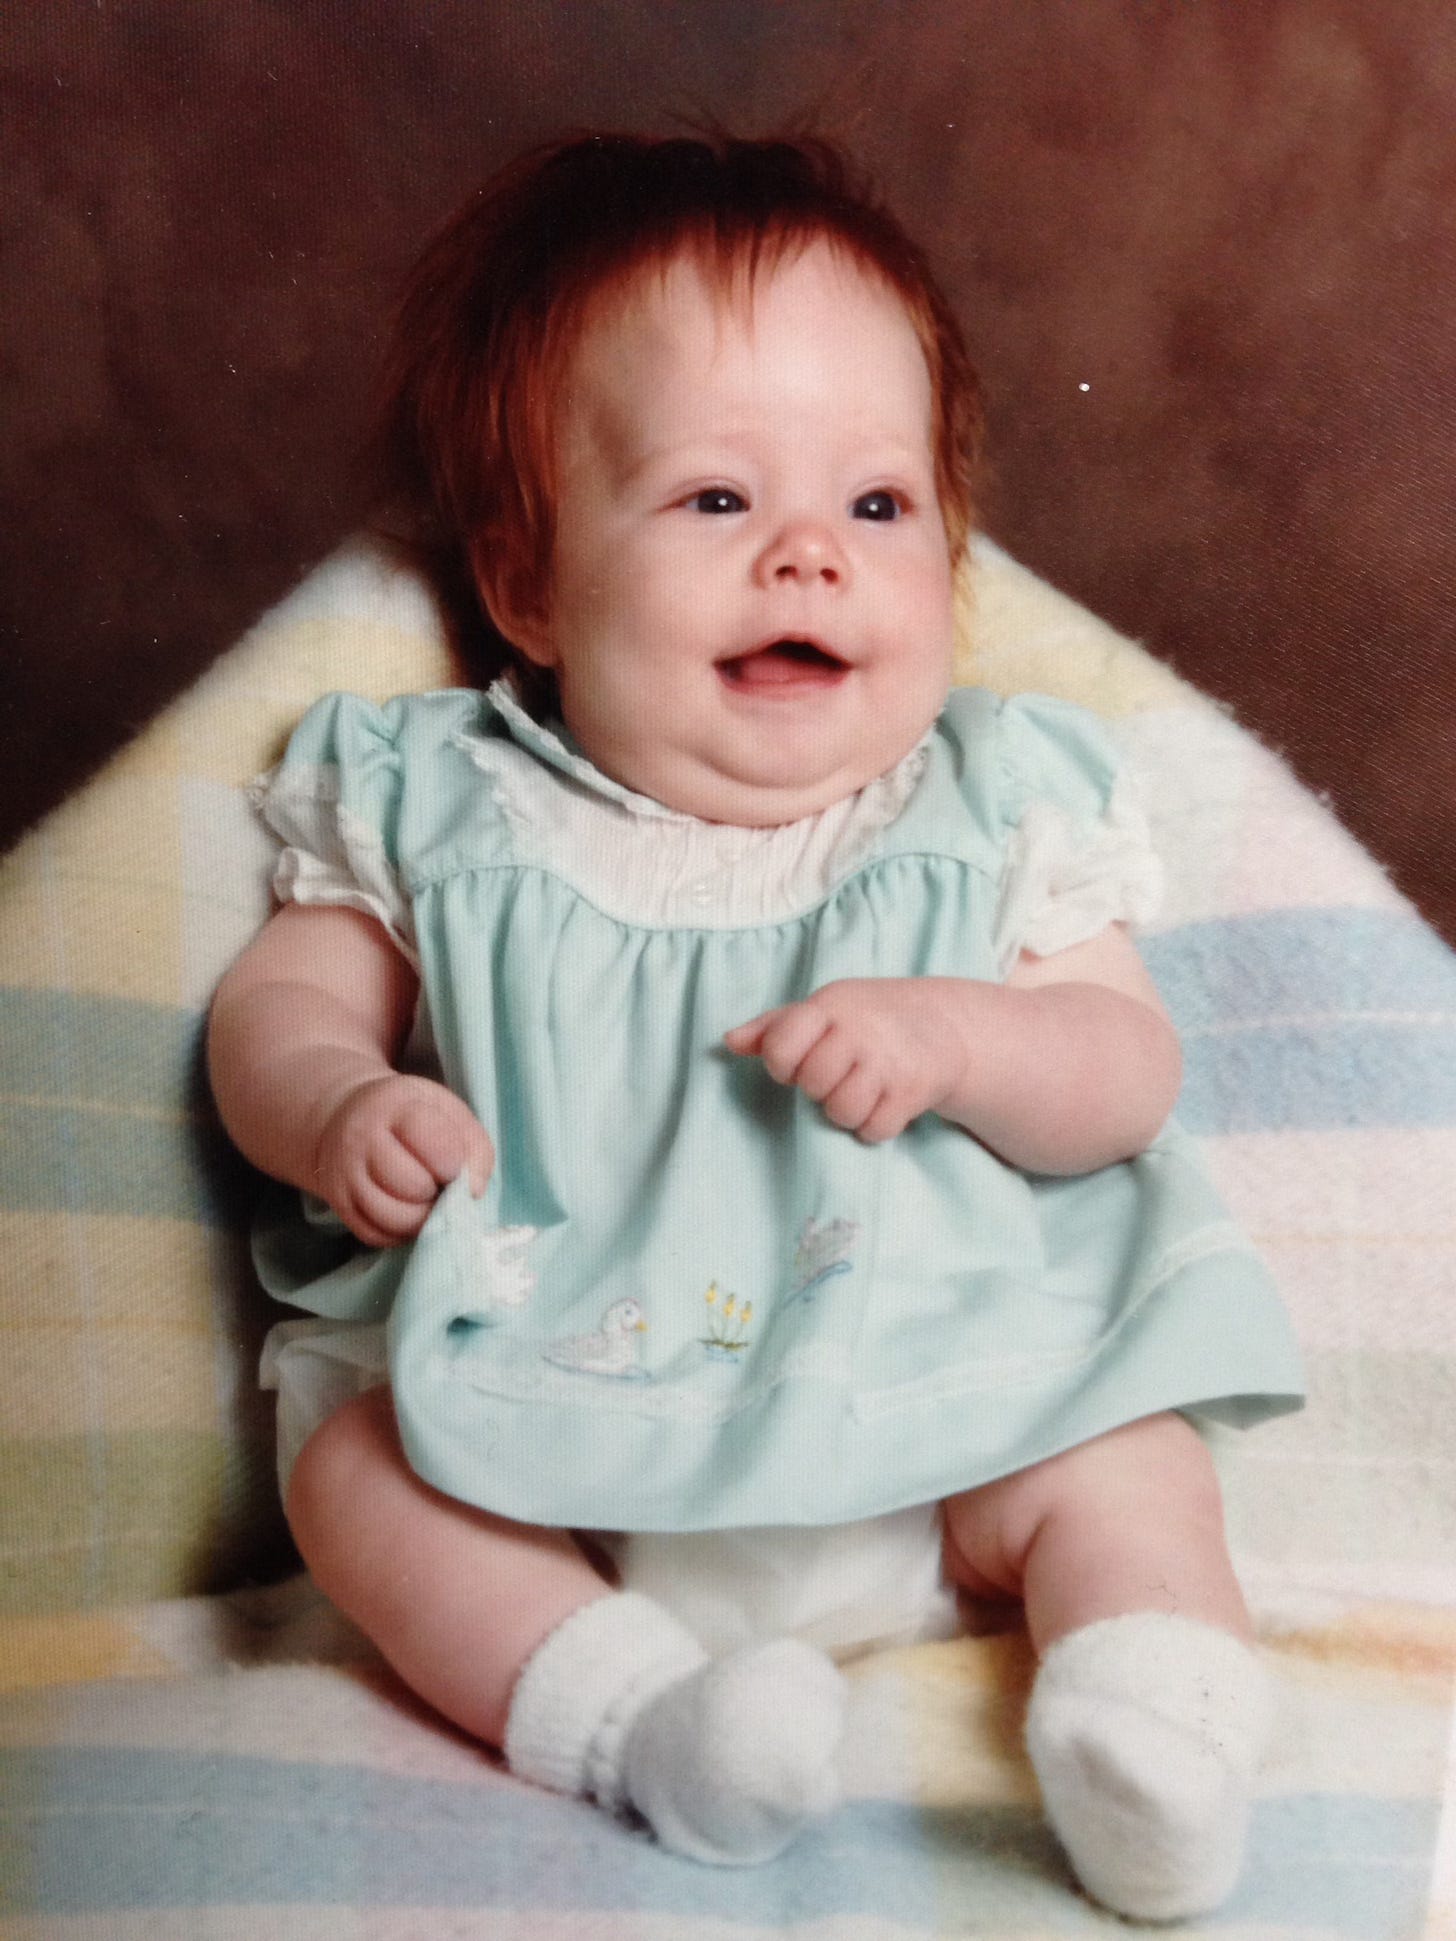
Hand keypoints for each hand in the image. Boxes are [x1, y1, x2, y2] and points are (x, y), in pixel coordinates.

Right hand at [312, 1073, 494, 1246]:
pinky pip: (374, 1235)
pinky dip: (400, 1233)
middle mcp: (361, 1140)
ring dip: (421, 1219)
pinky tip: (408, 1213)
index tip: (453, 1164)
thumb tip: (473, 1191)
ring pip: (393, 1218)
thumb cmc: (408, 1115)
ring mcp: (344, 1175)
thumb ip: (474, 1146)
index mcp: (393, 1107)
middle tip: (438, 1183)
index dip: (453, 1163)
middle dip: (437, 1192)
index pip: (432, 1143)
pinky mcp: (338, 1205)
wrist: (345, 1117)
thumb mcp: (447, 1111)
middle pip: (412, 1186)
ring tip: (426, 1200)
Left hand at [725, 978, 968, 1143]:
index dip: (781, 1064)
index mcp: (830, 1006)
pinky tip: (883, 1103)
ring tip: (859, 1092)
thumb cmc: (865, 1020)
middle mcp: (859, 1031)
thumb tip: (729, 1042)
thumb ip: (774, 1027)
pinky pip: (874, 1129)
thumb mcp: (823, 1010)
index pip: (780, 1046)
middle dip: (818, 1089)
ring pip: (842, 1110)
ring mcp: (888, 1061)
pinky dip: (874, 1125)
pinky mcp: (913, 1090)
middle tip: (836, 1077)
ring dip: (845, 1112)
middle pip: (812, 1083)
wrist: (942, 1025)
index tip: (795, 1064)